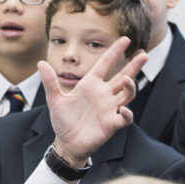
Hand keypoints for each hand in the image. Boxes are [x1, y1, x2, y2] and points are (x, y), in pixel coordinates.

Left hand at [41, 37, 147, 168]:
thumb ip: (50, 82)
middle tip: (144, 54)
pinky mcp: (112, 124)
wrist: (67, 144)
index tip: (126, 39)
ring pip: (127, 94)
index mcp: (90, 84)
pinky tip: (124, 109)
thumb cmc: (63, 121)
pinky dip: (127, 113)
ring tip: (128, 79)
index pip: (105, 64)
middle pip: (123, 77)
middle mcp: (103, 94)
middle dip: (134, 66)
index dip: (115, 51)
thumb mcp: (55, 99)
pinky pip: (125, 117)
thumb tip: (41, 63)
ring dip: (130, 86)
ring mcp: (109, 109)